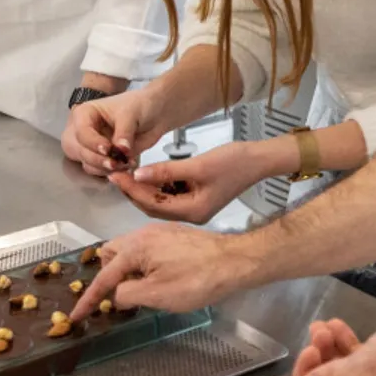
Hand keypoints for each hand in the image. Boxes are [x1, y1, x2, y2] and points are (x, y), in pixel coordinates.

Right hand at [63, 90, 162, 177]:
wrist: (156, 112)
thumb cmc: (139, 104)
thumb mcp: (131, 114)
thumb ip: (124, 132)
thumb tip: (120, 150)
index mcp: (85, 114)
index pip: (81, 132)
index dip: (93, 143)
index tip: (108, 149)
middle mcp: (86, 132)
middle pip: (80, 151)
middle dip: (97, 160)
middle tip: (116, 162)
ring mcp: (94, 147)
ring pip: (89, 165)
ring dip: (106, 168)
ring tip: (126, 162)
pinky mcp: (105, 159)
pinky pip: (102, 172)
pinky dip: (114, 172)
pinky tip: (128, 165)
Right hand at [71, 222, 252, 317]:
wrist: (234, 261)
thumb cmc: (196, 279)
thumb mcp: (156, 295)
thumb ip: (127, 295)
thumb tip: (116, 295)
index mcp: (134, 247)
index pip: (103, 277)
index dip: (89, 299)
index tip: (76, 315)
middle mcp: (142, 233)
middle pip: (111, 253)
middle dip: (106, 274)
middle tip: (116, 296)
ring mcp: (159, 232)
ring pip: (130, 250)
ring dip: (126, 269)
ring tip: (138, 290)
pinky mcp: (174, 235)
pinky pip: (146, 248)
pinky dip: (142, 264)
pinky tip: (155, 278)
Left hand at [112, 142, 270, 223]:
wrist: (259, 160)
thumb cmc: (233, 162)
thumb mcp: (197, 165)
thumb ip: (165, 171)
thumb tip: (137, 174)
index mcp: (192, 212)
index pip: (153, 203)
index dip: (132, 190)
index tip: (116, 175)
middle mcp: (192, 215)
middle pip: (154, 206)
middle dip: (135, 191)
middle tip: (116, 174)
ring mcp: (195, 208)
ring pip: (161, 201)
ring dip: (145, 188)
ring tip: (127, 172)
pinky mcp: (198, 199)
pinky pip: (171, 195)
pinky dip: (158, 185)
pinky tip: (149, 174)